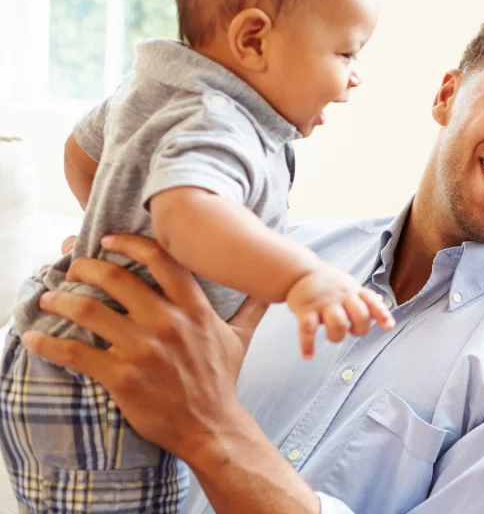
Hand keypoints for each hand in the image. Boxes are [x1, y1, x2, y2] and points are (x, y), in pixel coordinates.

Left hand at [20, 234, 268, 462]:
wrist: (212, 427)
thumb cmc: (223, 382)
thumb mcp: (240, 340)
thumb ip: (250, 310)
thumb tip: (269, 290)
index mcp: (194, 308)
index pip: (160, 259)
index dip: (128, 242)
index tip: (106, 239)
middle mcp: (168, 322)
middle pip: (116, 277)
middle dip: (85, 267)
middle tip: (70, 268)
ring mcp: (143, 349)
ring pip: (89, 311)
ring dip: (60, 300)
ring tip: (48, 298)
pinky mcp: (121, 376)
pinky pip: (76, 352)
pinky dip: (47, 343)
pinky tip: (32, 338)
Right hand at [286, 265, 394, 358]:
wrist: (299, 272)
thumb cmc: (328, 283)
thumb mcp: (348, 285)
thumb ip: (364, 296)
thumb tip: (382, 301)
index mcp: (353, 291)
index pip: (372, 302)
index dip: (382, 314)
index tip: (389, 327)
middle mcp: (341, 297)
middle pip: (360, 315)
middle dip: (360, 329)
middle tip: (352, 331)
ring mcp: (323, 303)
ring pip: (338, 324)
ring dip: (338, 337)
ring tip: (333, 337)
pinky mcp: (305, 310)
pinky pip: (307, 329)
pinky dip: (307, 344)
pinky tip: (308, 356)